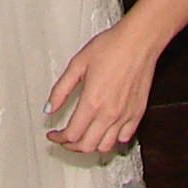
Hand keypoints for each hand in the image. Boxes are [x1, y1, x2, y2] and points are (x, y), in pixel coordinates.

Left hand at [45, 16, 160, 155]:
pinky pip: (124, 138)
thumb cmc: (111, 47)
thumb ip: (61, 89)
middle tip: (64, 138)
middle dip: (71, 146)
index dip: (58, 138)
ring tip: (83, 136)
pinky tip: (105, 131)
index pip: (71, 134)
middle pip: (86, 146)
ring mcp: (125, 116)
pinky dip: (112, 140)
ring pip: (105, 147)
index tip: (53, 135)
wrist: (139, 41)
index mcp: (92, 102)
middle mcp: (109, 114)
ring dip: (91, 146)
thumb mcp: (78, 64)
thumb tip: (49, 108)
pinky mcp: (138, 114)